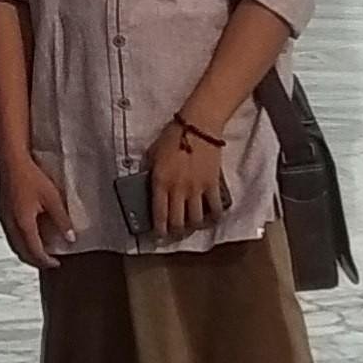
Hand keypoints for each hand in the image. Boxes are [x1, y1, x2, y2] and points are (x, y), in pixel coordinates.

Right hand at [0, 152, 71, 269]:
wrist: (11, 160)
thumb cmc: (29, 175)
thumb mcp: (52, 198)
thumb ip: (62, 220)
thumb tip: (70, 236)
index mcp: (23, 224)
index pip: (35, 252)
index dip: (46, 261)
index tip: (56, 263)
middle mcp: (11, 224)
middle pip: (22, 253)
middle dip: (36, 261)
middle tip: (49, 262)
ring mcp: (4, 219)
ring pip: (15, 245)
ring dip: (27, 252)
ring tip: (41, 252)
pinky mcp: (2, 213)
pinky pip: (11, 235)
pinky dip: (21, 242)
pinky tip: (30, 236)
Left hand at [150, 117, 234, 238]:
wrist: (198, 125)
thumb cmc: (172, 136)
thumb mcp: (153, 154)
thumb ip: (150, 172)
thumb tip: (148, 187)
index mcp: (160, 182)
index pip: (159, 214)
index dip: (159, 230)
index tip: (158, 236)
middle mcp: (178, 189)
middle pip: (177, 222)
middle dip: (175, 232)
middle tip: (174, 234)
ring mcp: (197, 188)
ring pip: (196, 219)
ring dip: (192, 227)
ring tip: (191, 227)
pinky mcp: (213, 185)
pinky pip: (215, 208)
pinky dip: (213, 217)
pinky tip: (211, 219)